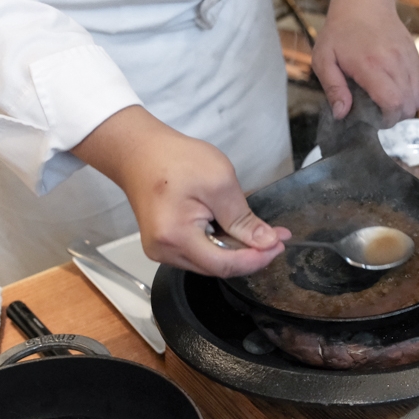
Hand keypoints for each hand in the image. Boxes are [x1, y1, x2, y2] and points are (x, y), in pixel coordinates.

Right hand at [71, 106, 289, 276]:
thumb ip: (243, 218)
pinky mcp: (164, 243)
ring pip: (209, 262)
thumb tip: (266, 242)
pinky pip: (198, 252)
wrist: (139, 150)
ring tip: (256, 230)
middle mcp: (164, 252)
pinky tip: (232, 228)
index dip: (257, 259)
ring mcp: (161, 250)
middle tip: (275, 236)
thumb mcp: (219, 182)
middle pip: (217, 267)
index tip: (279, 244)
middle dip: (250, 254)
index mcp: (176, 238)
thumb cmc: (174, 159)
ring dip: (236, 249)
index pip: (225, 265)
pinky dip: (220, 244)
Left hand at [311, 0, 418, 126]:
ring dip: (403, 106)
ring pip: (418, 97)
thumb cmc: (340, 32)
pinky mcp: (415, 56)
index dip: (386, 120)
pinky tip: (394, 90)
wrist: (363, 3)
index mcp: (371, 66)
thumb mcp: (323, 59)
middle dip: (394, 117)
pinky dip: (410, 94)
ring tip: (385, 101)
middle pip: (409, 105)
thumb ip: (333, 88)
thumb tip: (342, 114)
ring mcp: (408, 59)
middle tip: (377, 112)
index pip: (393, 103)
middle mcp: (394, 63)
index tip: (373, 119)